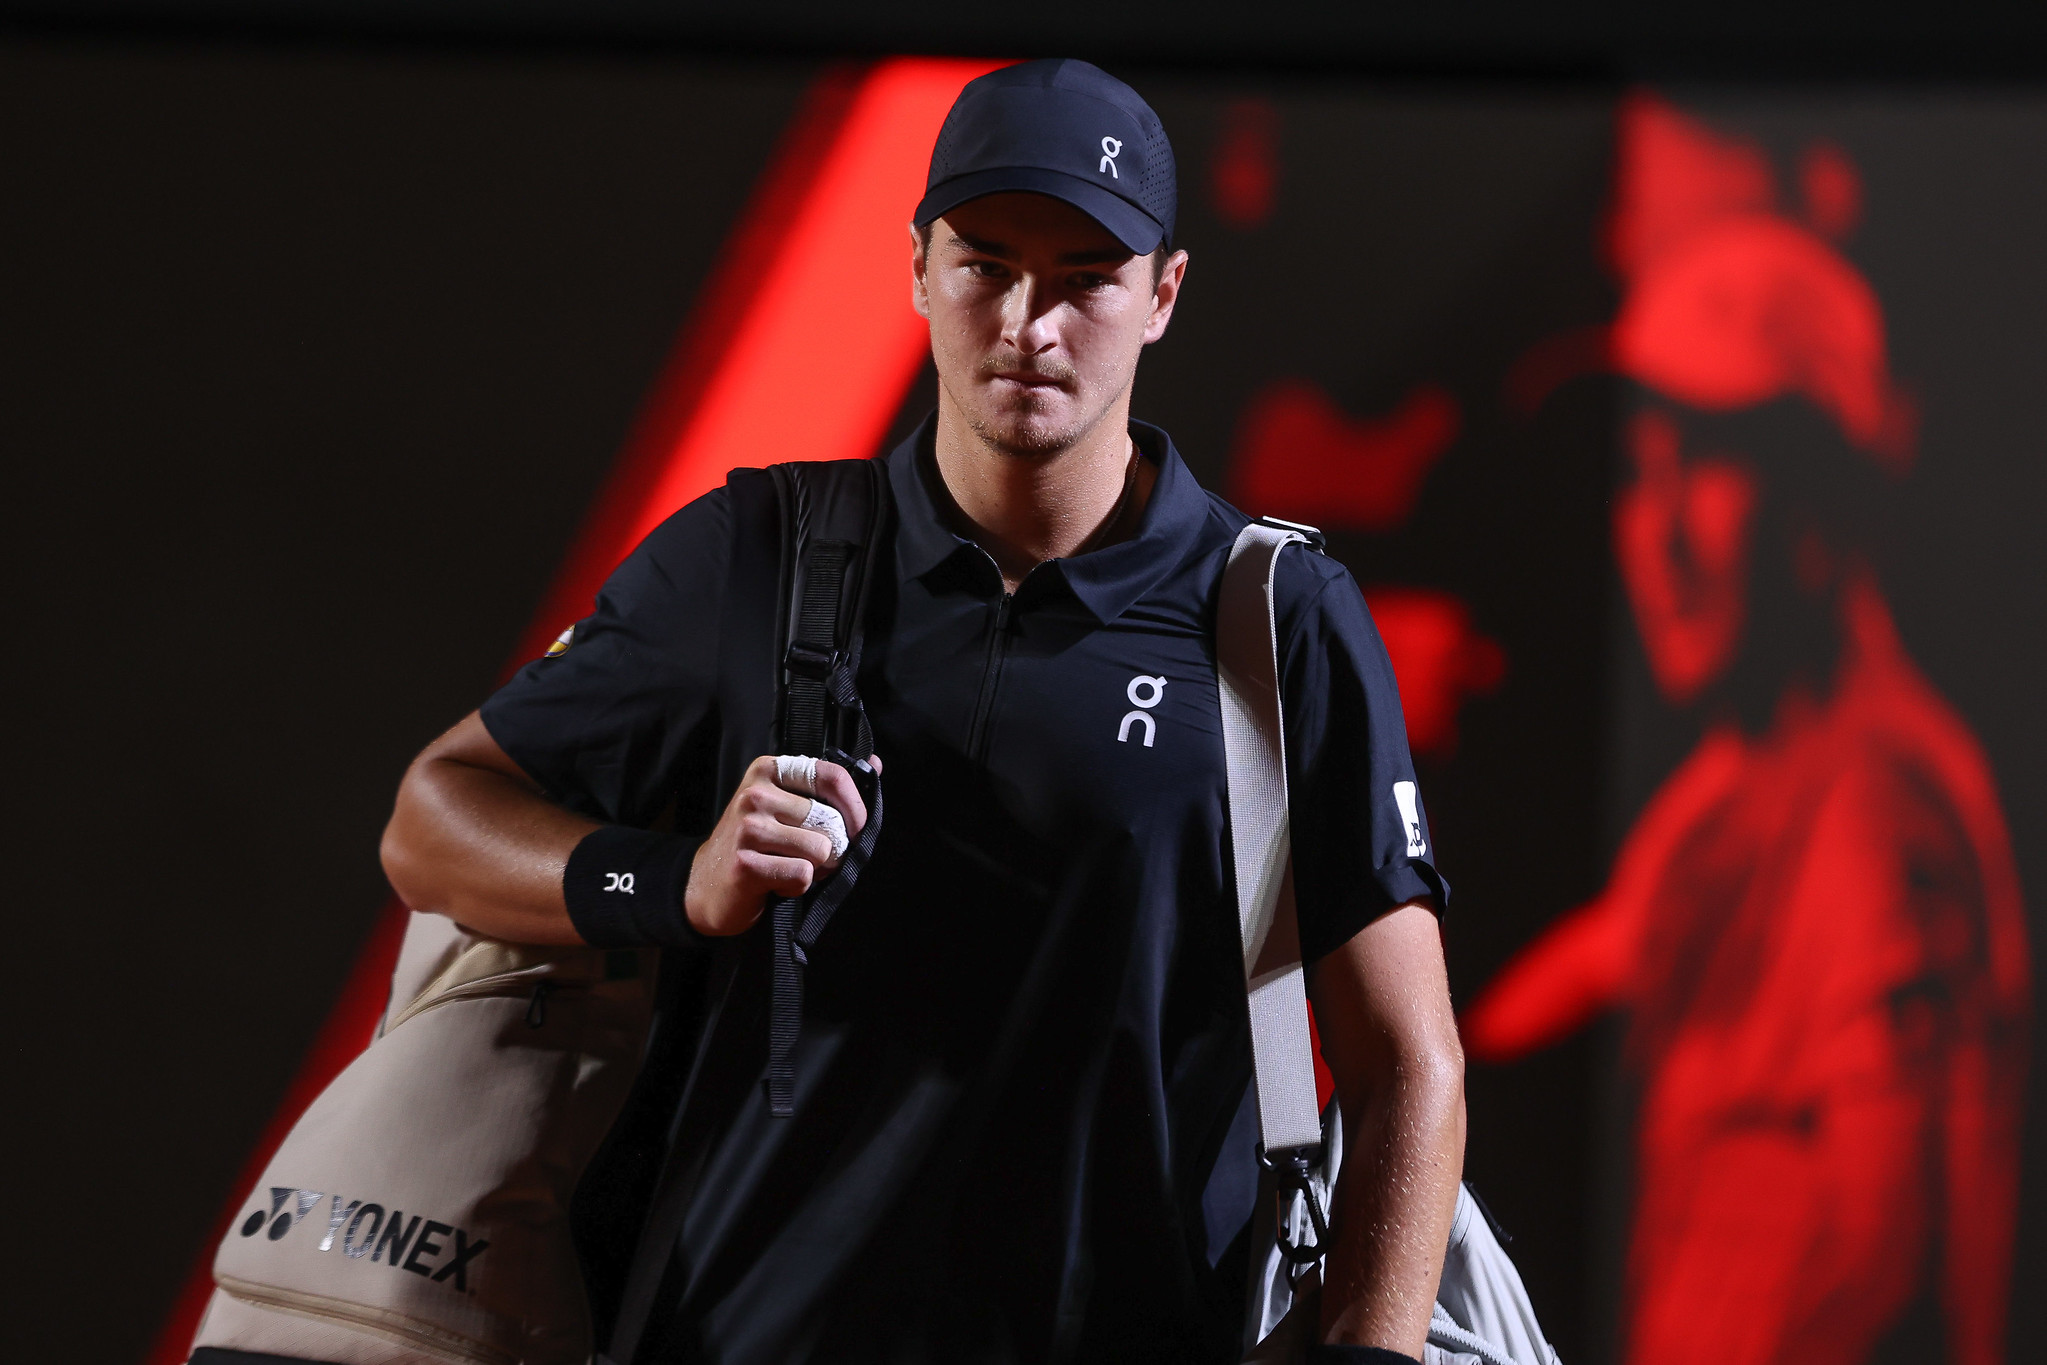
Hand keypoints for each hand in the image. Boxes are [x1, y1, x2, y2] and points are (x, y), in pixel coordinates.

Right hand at [682, 753, 876, 935]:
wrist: (704, 884)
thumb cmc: (754, 844)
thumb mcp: (786, 805)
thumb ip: (828, 786)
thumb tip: (875, 763)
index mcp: (769, 770)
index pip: (832, 776)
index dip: (855, 807)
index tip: (857, 828)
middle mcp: (756, 794)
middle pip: (830, 821)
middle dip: (832, 847)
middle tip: (809, 856)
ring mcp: (748, 827)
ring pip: (820, 850)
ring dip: (814, 868)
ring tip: (787, 866)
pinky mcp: (745, 863)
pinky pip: (802, 875)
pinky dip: (796, 886)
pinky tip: (774, 882)